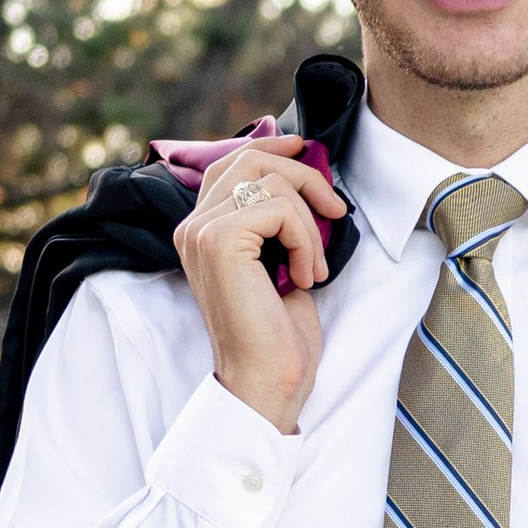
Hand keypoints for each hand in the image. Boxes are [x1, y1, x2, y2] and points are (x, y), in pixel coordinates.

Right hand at [171, 136, 346, 434]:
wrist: (267, 380)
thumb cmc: (277, 334)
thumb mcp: (280, 263)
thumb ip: (277, 221)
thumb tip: (305, 174)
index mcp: (200, 230)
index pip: (230, 163)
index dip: (271, 147)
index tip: (306, 147)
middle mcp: (192, 226)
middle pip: (250, 158)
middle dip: (303, 175)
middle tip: (335, 212)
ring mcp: (201, 231)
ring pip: (270, 181)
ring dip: (310, 222)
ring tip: (314, 266)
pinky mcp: (220, 240)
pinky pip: (280, 209)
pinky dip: (306, 240)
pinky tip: (306, 276)